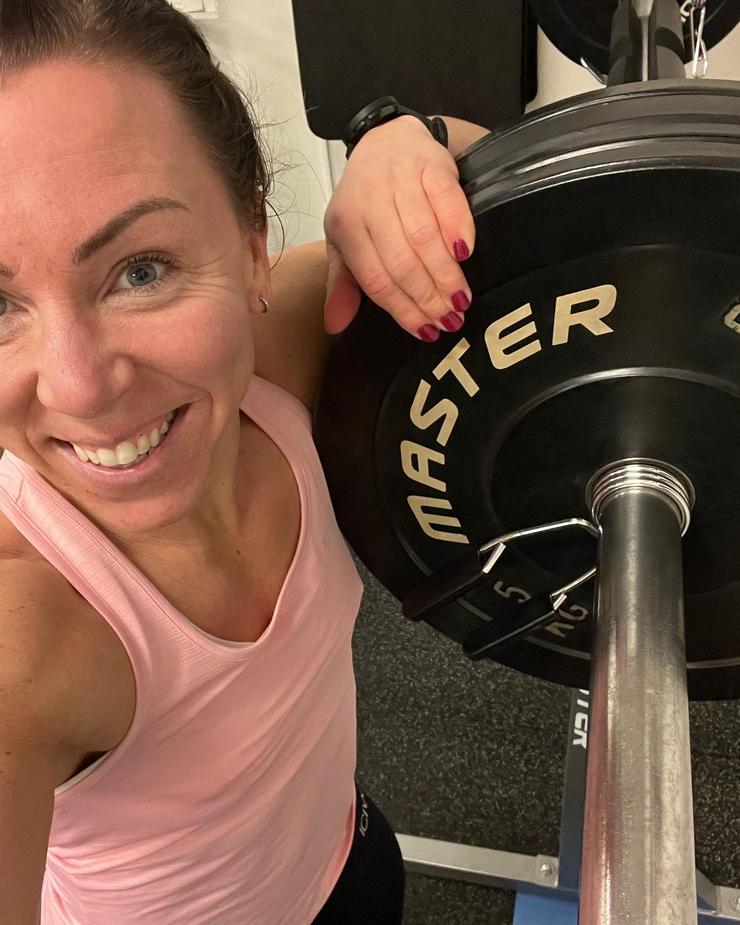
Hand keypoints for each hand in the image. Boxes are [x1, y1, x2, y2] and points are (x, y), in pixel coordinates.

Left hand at [323, 116, 474, 341]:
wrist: (387, 139)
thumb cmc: (366, 199)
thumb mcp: (345, 239)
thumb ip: (343, 284)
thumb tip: (334, 325)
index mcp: (346, 225)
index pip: (376, 279)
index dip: (403, 309)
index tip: (425, 331)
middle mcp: (370, 201)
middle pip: (402, 262)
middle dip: (428, 297)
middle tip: (450, 320)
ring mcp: (401, 181)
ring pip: (425, 236)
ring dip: (446, 274)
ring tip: (461, 299)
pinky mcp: (432, 165)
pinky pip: (448, 202)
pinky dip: (459, 229)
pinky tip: (466, 255)